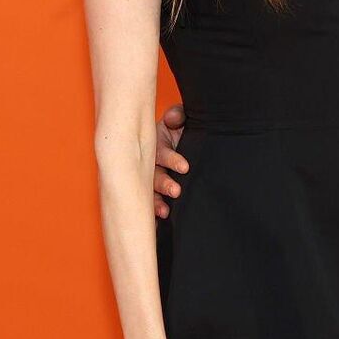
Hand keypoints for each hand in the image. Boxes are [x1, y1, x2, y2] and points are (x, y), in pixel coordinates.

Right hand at [153, 103, 187, 218]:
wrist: (188, 142)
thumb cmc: (181, 130)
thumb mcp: (180, 120)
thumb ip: (177, 116)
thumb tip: (173, 118)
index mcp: (157, 145)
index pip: (161, 153)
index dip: (172, 159)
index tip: (185, 167)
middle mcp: (151, 163)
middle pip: (153, 174)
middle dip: (164, 184)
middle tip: (176, 191)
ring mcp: (151, 178)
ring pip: (150, 191)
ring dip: (156, 201)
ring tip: (165, 211)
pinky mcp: (154, 192)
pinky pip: (150, 204)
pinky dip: (152, 213)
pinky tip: (157, 223)